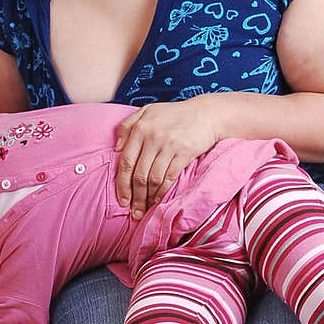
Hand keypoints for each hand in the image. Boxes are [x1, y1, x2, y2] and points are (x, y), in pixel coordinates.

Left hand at [114, 96, 219, 217]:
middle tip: (135, 211)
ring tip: (146, 208)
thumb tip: (117, 148)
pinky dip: (162, 192)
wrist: (206, 114)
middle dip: (135, 197)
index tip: (122, 200)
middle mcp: (152, 137)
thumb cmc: (174, 115)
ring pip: (153, 179)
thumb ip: (128, 125)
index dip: (122, 185)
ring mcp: (169, 145)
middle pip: (138, 175)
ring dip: (148, 198)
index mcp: (140, 128)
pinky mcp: (184, 153)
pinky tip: (159, 199)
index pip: (126, 162)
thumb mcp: (148, 111)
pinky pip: (169, 178)